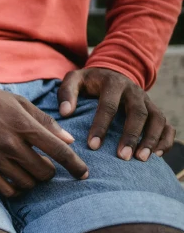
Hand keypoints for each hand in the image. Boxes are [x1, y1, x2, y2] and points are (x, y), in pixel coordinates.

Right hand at [0, 84, 88, 197]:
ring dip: (33, 180)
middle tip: (45, 165)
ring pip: (28, 183)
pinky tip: (16, 179)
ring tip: (29, 170)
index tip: (83, 173)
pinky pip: (8, 190)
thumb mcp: (19, 103)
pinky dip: (17, 188)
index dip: (75, 165)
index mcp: (23, 125)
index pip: (58, 151)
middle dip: (50, 172)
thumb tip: (68, 141)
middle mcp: (10, 144)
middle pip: (44, 172)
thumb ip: (45, 121)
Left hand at [57, 68, 175, 160]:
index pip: (109, 105)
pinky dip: (165, 140)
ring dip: (151, 139)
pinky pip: (167, 125)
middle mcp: (134, 91)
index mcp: (113, 83)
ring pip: (157, 119)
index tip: (93, 145)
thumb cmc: (89, 82)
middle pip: (138, 113)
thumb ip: (66, 93)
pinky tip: (157, 155)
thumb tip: (65, 112)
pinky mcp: (155, 110)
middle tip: (123, 157)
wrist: (111, 73)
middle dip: (131, 136)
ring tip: (141, 159)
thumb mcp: (74, 79)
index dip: (101, 126)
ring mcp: (148, 101)